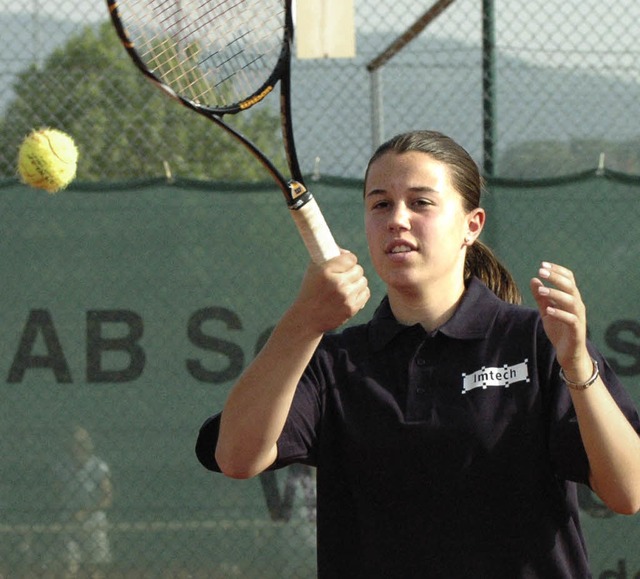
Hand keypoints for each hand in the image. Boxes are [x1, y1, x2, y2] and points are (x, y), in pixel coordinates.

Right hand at [293, 250, 369, 333]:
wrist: (307, 318)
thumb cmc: (310, 291)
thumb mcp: (314, 270)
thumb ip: (329, 256)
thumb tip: (346, 252)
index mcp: (326, 271)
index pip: (351, 258)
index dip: (348, 261)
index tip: (344, 265)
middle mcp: (337, 283)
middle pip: (359, 270)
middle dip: (352, 272)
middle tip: (344, 277)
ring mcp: (346, 297)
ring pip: (363, 281)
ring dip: (356, 283)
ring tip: (345, 287)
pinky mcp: (351, 308)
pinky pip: (366, 293)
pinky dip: (360, 293)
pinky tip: (350, 295)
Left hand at [529, 262, 591, 377]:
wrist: (568, 354)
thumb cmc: (559, 331)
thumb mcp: (546, 311)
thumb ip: (541, 297)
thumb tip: (534, 279)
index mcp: (571, 299)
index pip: (569, 279)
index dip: (557, 270)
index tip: (543, 265)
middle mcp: (577, 305)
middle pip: (570, 286)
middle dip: (555, 277)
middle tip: (541, 270)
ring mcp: (578, 318)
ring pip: (571, 301)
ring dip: (555, 294)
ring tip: (541, 289)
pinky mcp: (577, 331)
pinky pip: (571, 319)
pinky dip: (560, 313)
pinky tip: (549, 310)